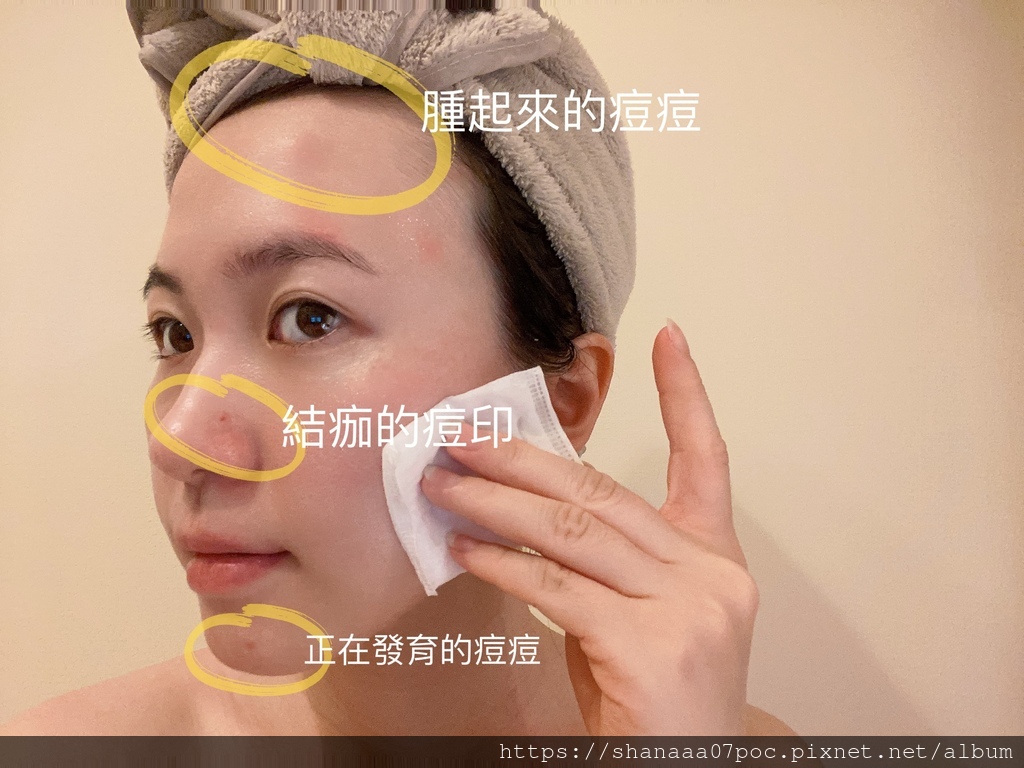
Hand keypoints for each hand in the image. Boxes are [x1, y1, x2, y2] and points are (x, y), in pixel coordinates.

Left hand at [419, 321, 757, 735]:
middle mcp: (712, 577)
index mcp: (715, 563)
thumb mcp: (636, 617)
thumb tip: (519, 508)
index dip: (687, 395)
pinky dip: (506, 564)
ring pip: (576, 533)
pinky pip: (559, 588)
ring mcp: (689, 610)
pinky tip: (467, 550)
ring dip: (497, 504)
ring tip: (443, 484)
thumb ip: (601, 563)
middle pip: (606, 494)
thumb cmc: (655, 704)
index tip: (668, 338)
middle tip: (463, 432)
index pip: (708, 461)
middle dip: (525, 458)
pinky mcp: (653, 647)